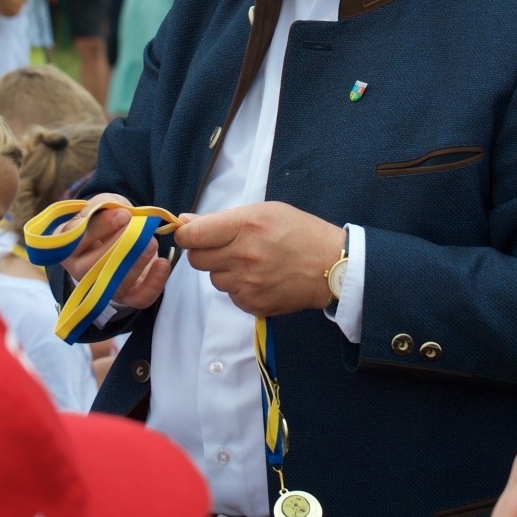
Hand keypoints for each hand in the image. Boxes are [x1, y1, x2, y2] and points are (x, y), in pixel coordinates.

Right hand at [57, 194, 170, 310]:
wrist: (120, 234)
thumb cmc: (106, 218)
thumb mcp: (103, 204)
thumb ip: (106, 205)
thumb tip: (120, 212)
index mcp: (68, 246)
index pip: (78, 240)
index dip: (101, 227)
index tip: (125, 214)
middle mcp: (80, 270)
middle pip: (93, 268)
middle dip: (120, 247)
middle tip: (142, 230)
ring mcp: (102, 287)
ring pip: (116, 285)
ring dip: (137, 263)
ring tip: (152, 243)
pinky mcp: (126, 296)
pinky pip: (138, 298)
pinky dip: (153, 284)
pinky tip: (162, 264)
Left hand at [172, 202, 344, 317]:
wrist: (331, 266)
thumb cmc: (300, 232)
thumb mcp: (264, 211)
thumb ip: (223, 218)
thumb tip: (186, 222)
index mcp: (245, 226)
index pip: (193, 235)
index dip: (185, 234)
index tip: (189, 234)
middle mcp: (243, 256)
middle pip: (196, 259)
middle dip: (204, 252)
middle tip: (225, 247)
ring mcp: (247, 283)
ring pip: (213, 279)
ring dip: (224, 271)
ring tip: (250, 262)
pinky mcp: (253, 304)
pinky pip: (231, 296)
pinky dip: (239, 288)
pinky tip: (260, 278)